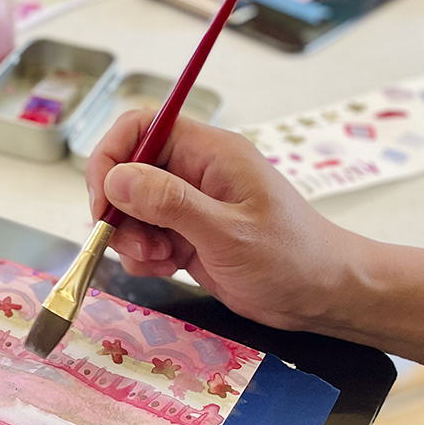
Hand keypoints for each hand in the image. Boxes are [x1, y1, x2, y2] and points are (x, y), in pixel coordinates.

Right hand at [85, 111, 359, 333]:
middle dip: (119, 212)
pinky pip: (143, 238)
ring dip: (131, 239)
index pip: (139, 129)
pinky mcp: (184, 235)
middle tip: (137, 245)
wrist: (320, 296)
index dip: (110, 159)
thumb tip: (116, 179)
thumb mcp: (226, 230)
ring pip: (129, 211)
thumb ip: (170, 202)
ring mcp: (187, 205)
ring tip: (161, 260)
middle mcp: (193, 172)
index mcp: (208, 152)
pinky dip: (143, 257)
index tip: (103, 203)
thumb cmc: (289, 257)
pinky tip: (167, 269)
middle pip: (125, 173)